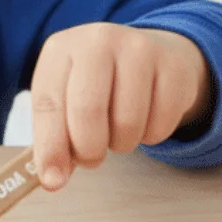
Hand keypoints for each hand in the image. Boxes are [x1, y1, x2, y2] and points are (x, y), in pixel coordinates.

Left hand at [30, 23, 211, 191]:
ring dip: (121, 143)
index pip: (48, 102)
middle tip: (91, 158)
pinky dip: (150, 136)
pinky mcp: (173, 66)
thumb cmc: (96, 83)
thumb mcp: (66, 98)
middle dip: (87, 149)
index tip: (53, 180)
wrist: (147, 54)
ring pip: (127, 122)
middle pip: (87, 110)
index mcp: (60, 48)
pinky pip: (160, 124)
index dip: (50, 146)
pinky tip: (144, 119)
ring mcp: (138, 49)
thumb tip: (53, 179)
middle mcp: (97, 40)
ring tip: (116, 131)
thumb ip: (55, 136)